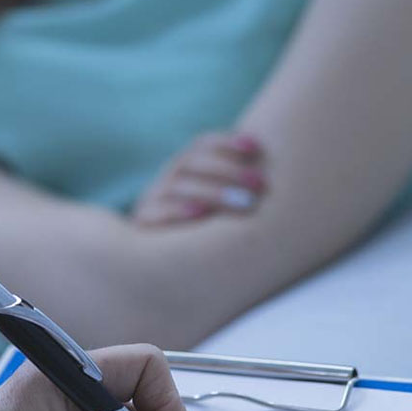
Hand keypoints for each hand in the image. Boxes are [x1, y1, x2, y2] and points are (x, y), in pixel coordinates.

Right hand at [132, 132, 266, 225]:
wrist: (156, 267)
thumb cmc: (203, 233)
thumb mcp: (218, 207)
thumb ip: (236, 187)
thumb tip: (269, 175)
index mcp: (183, 169)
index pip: (201, 145)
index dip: (227, 143)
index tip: (255, 148)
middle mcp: (166, 181)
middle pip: (192, 163)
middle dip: (229, 171)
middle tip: (260, 184)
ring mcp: (151, 200)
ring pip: (177, 186)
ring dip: (214, 192)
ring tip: (245, 203)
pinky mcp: (142, 224)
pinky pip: (156, 213)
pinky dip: (178, 210)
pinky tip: (201, 214)